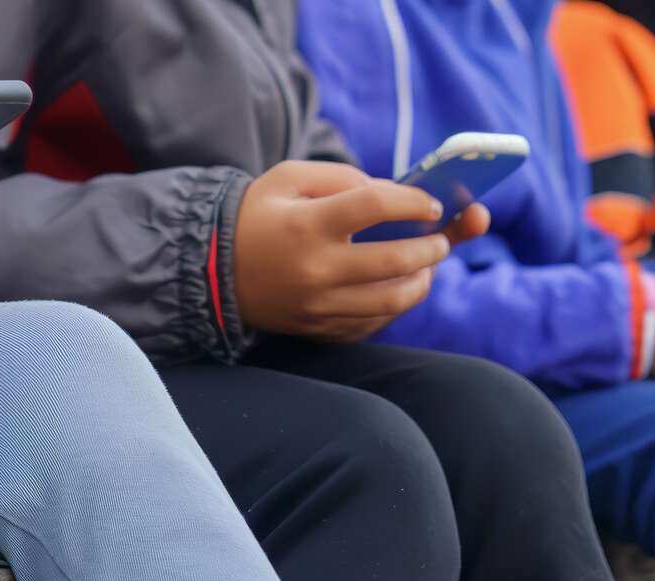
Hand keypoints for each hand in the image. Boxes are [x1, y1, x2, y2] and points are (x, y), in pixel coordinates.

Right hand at [234, 161, 453, 340]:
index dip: (414, 201)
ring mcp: (319, 306)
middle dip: (432, 247)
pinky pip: (374, 323)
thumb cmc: (258, 216)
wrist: (212, 271)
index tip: (432, 203)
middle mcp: (316, 269)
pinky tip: (399, 287)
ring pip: (392, 300)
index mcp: (308, 224)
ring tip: (427, 265)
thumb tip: (392, 194)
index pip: (376, 206)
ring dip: (422, 280)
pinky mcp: (320, 330)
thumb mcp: (288, 178)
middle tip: (441, 238)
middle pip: (395, 260)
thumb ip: (342, 177)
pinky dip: (396, 305)